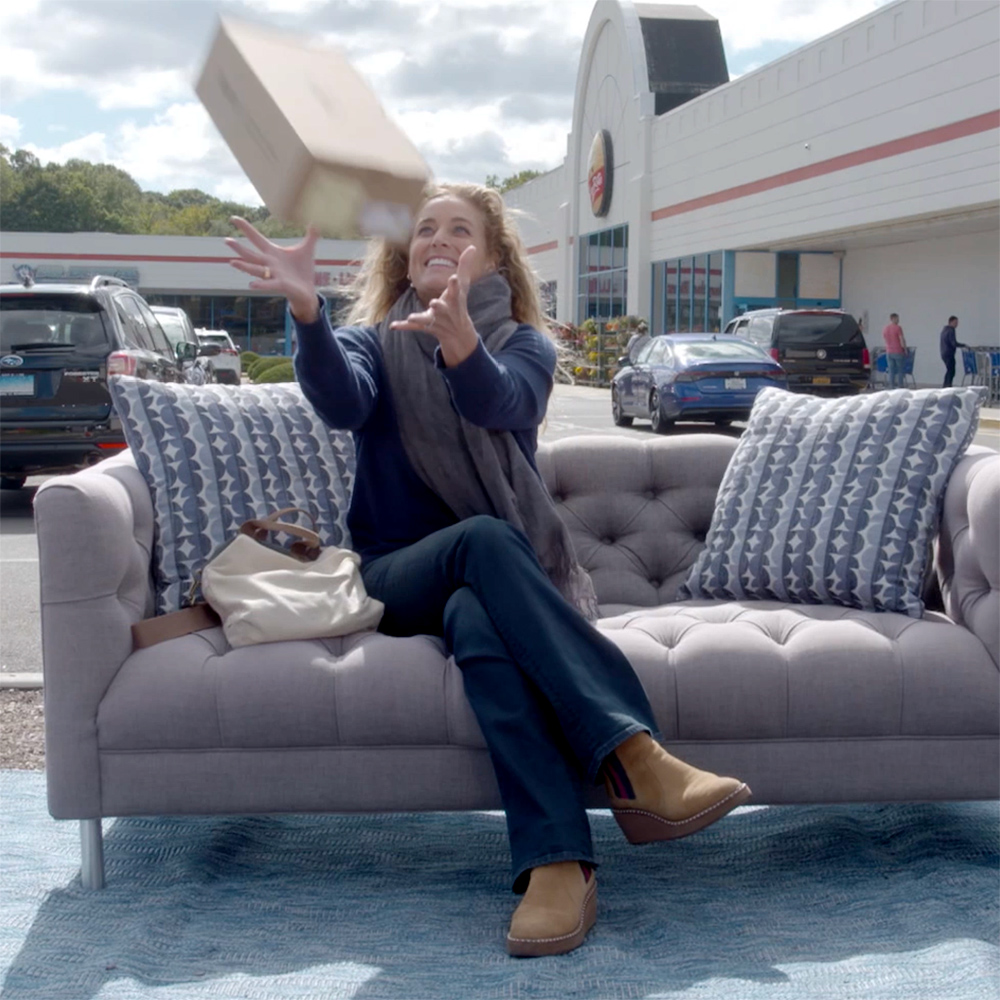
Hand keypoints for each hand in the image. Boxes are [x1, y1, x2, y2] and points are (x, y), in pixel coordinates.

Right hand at [226, 217, 320, 322]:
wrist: (307, 290)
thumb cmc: (303, 270)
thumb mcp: (307, 249)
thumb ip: (311, 235)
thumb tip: (316, 220)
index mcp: (273, 253)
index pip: (256, 238)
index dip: (245, 228)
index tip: (233, 219)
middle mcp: (269, 263)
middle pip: (250, 254)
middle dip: (239, 248)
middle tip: (226, 240)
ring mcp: (273, 274)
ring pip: (256, 269)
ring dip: (244, 267)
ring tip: (232, 262)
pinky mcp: (281, 284)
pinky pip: (269, 284)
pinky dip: (261, 284)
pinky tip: (251, 284)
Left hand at [389, 246, 478, 365]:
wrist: (458, 334)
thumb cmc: (459, 304)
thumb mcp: (463, 286)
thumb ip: (464, 266)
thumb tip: (472, 246)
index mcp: (454, 299)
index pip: (455, 291)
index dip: (454, 285)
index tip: (453, 278)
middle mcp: (445, 310)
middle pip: (442, 307)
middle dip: (439, 306)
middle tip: (434, 303)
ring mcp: (435, 319)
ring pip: (426, 319)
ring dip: (419, 318)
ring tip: (412, 317)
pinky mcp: (426, 326)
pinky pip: (413, 327)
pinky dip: (403, 326)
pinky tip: (393, 325)